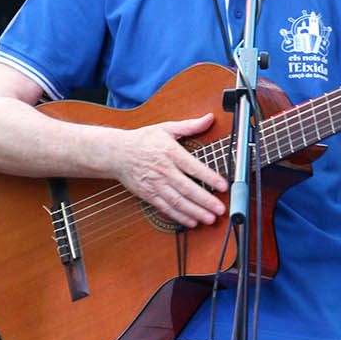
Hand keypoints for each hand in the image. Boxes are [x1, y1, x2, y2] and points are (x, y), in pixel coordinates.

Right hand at [110, 113, 227, 227]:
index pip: (193, 167)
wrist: (117, 153)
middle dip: (205, 200)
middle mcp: (163, 170)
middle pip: (187, 188)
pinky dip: (179, 216)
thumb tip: (209, 118)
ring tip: (210, 218)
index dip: (209, 177)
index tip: (223, 185)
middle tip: (220, 209)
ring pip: (177, 201)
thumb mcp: (166, 128)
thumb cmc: (143, 140)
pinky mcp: (148, 194)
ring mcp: (155, 184)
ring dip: (194, 211)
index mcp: (170, 153)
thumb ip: (190, 125)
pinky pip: (165, 208)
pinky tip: (192, 221)